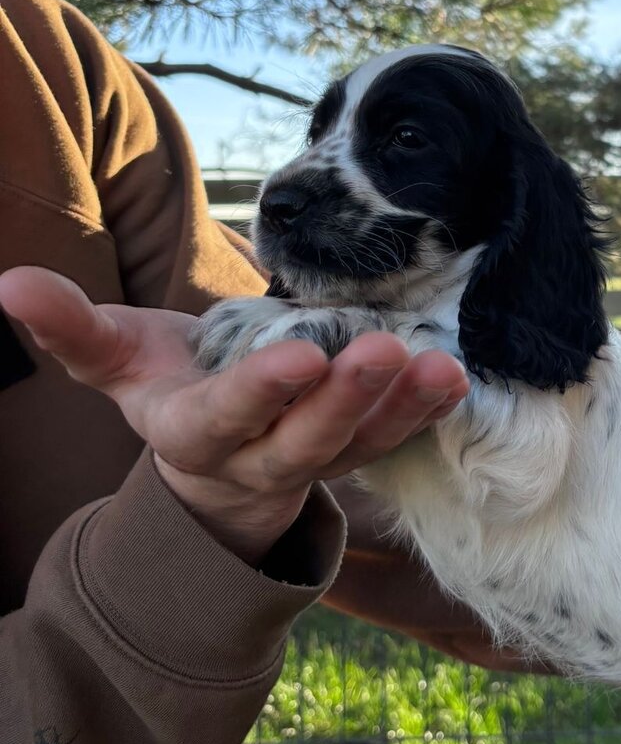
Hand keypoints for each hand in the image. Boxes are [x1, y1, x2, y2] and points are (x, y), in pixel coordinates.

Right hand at [0, 267, 468, 565]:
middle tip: (384, 351)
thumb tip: (9, 283)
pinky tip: (453, 376)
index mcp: (192, 433)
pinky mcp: (356, 449)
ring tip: (437, 366)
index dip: (260, 394)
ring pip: (359, 444)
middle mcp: (256, 457)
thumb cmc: (164, 380)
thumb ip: (71, 327)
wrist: (214, 442)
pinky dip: (425, 410)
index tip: (301, 356)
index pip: (225, 417)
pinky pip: (394, 436)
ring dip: (400, 408)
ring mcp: (313, 459)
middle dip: (343, 401)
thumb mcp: (115, 358)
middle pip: (304, 440)